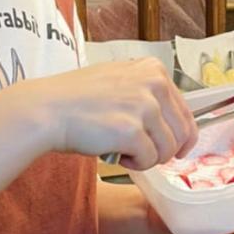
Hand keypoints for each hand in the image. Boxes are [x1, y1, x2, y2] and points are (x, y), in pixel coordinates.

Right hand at [17, 58, 197, 170]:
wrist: (48, 109)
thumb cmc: (78, 99)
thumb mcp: (120, 80)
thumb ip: (148, 94)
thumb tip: (173, 122)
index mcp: (153, 70)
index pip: (186, 112)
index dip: (183, 137)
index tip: (178, 149)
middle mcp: (153, 84)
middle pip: (181, 134)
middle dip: (164, 150)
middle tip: (142, 153)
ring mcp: (144, 106)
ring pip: (167, 150)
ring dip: (147, 157)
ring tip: (123, 150)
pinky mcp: (132, 131)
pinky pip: (149, 160)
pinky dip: (134, 164)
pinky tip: (115, 153)